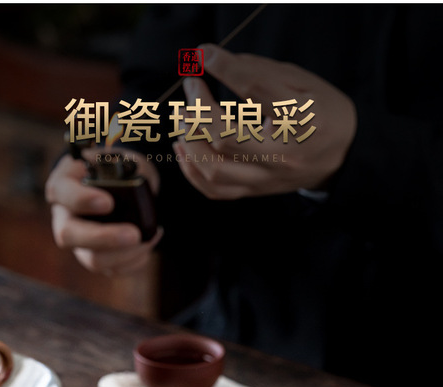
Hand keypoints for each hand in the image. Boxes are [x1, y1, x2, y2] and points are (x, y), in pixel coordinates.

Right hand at [45, 152, 161, 276]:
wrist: (122, 186)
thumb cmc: (115, 169)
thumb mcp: (116, 159)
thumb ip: (121, 169)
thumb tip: (136, 186)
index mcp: (63, 185)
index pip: (61, 193)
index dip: (82, 200)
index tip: (109, 203)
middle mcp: (64, 217)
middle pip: (69, 235)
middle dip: (104, 237)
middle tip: (134, 235)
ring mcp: (79, 242)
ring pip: (92, 259)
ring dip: (125, 254)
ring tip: (150, 238)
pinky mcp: (96, 258)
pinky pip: (112, 269)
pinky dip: (135, 261)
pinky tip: (149, 244)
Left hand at [173, 44, 356, 198]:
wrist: (344, 155)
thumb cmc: (321, 112)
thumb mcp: (302, 82)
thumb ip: (259, 72)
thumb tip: (215, 60)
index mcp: (301, 120)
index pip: (256, 91)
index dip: (225, 69)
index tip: (204, 55)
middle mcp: (282, 155)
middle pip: (225, 139)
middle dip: (198, 110)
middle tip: (190, 88)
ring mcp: (266, 179)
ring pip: (215, 170)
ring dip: (189, 141)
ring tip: (183, 118)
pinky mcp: (255, 192)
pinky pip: (215, 190)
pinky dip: (192, 170)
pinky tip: (184, 147)